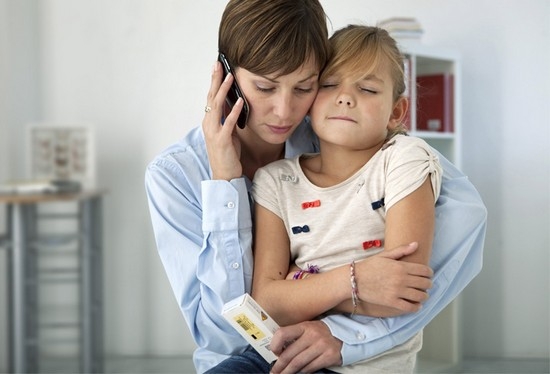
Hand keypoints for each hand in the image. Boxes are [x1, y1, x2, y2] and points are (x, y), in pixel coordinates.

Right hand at [202, 61, 244, 180]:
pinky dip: (234, 111)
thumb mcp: (228, 131)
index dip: (214, 81)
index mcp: (210, 121)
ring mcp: (214, 132)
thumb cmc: (227, 153)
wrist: (225, 175)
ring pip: (217, 107)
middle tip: (219, 64)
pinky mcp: (221, 141)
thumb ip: (229, 117)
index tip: (218, 66)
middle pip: (211, 97)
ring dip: (223, 90)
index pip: (211, 96)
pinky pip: (228, 123)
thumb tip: (236, 101)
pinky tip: (241, 101)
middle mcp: (208, 124)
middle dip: (215, 79)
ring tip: (230, 77)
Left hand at [269, 321, 341, 373]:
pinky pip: (310, 368)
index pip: (283, 333)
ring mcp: (322, 346)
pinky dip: (302, 372)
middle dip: (279, 366)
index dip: (275, 345)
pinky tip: (298, 373)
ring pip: (299, 363)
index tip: (274, 353)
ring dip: (288, 372)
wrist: (344, 335)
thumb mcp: (307, 328)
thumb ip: (294, 336)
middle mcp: (312, 335)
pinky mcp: (329, 357)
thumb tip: (279, 350)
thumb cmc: (320, 333)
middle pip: (290, 354)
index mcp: (304, 326)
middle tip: (273, 372)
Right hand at [355, 242, 432, 312]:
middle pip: (425, 284)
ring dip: (424, 296)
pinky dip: (416, 307)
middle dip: (428, 284)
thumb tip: (416, 244)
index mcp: (401, 266)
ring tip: (421, 295)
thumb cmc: (369, 266)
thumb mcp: (384, 255)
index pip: (425, 271)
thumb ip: (401, 250)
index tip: (428, 275)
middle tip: (425, 285)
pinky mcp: (391, 302)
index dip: (429, 273)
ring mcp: (397, 291)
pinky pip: (410, 307)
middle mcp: (401, 279)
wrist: (354, 279)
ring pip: (420, 296)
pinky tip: (416, 305)